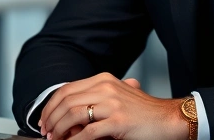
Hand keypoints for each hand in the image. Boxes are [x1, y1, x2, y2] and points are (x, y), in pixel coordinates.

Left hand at [39, 73, 187, 139]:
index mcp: (104, 79)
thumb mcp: (119, 97)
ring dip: (60, 130)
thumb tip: (71, 113)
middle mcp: (106, 87)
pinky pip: (88, 132)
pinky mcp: (118, 121)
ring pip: (73, 114)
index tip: (44, 119)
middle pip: (66, 101)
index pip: (67, 89)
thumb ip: (97, 99)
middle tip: (47, 133)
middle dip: (51, 119)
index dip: (51, 105)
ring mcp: (112, 103)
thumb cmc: (145, 112)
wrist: (169, 119)